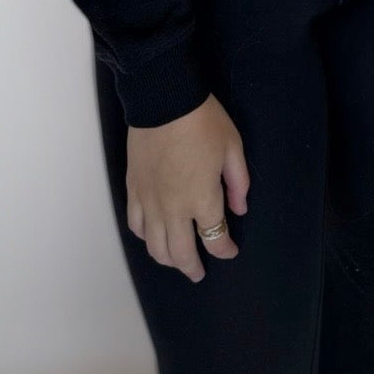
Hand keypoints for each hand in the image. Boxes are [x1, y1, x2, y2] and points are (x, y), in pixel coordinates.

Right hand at [125, 94, 249, 282]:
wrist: (163, 100)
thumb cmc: (202, 121)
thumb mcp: (232, 147)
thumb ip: (238, 183)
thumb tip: (239, 210)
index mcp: (202, 199)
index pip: (215, 239)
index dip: (225, 250)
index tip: (231, 250)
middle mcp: (173, 209)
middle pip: (180, 254)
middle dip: (193, 267)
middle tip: (199, 272)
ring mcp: (150, 202)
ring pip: (154, 247)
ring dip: (167, 259)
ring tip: (177, 260)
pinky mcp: (133, 191)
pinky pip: (135, 226)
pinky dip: (145, 237)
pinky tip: (153, 235)